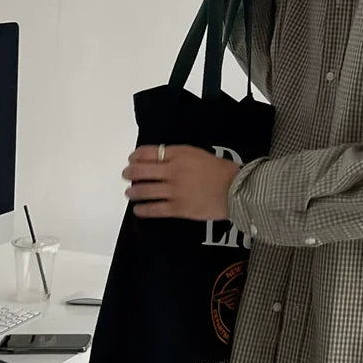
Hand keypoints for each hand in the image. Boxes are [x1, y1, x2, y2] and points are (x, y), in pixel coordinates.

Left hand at [122, 145, 240, 220]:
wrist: (236, 189)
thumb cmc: (222, 170)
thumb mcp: (199, 154)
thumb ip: (180, 156)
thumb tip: (162, 160)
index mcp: (179, 154)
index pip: (149, 152)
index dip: (136, 156)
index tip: (132, 159)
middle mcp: (173, 170)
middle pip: (142, 170)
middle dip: (130, 173)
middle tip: (126, 175)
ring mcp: (174, 190)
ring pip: (144, 190)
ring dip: (134, 192)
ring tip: (130, 193)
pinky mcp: (178, 208)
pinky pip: (155, 209)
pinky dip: (143, 210)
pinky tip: (138, 210)